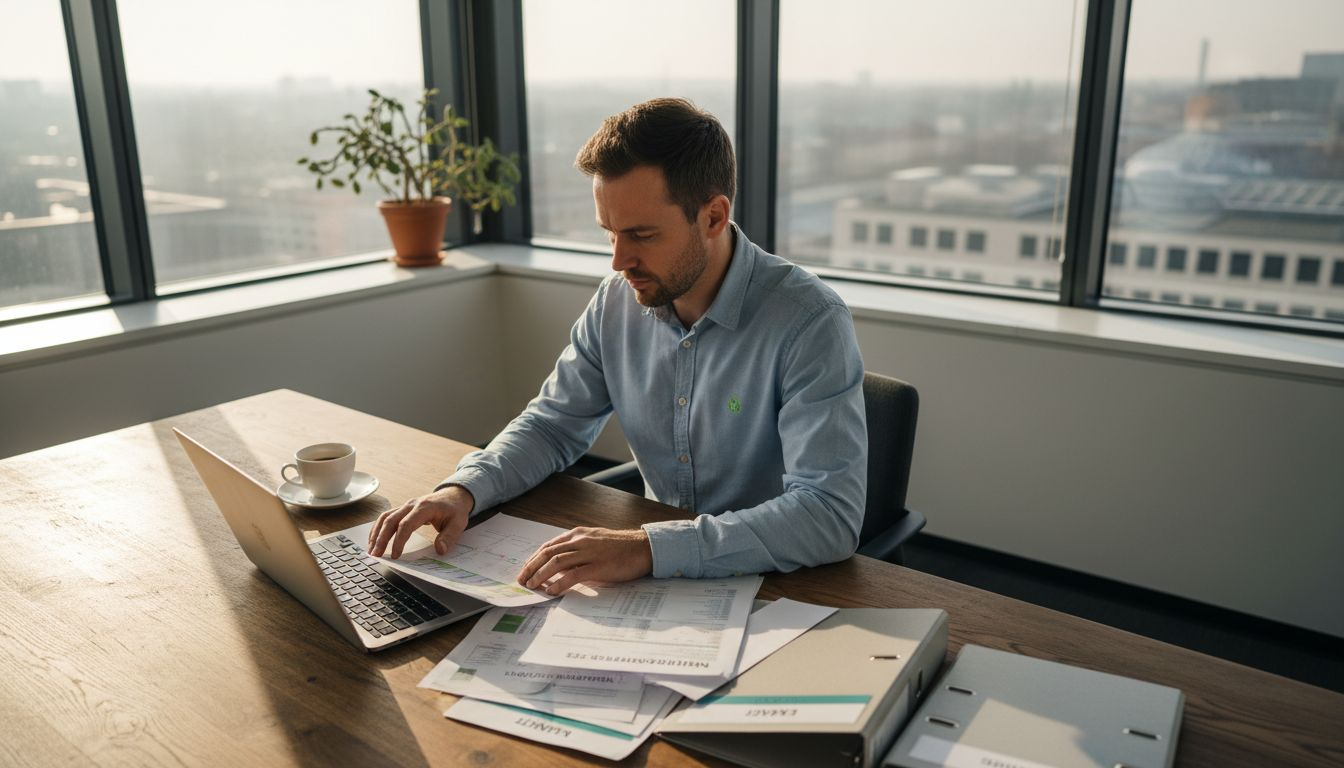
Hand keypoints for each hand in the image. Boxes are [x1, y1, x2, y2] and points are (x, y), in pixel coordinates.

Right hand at [367, 485, 473, 558]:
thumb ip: (449, 536)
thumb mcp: (459, 523)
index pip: (406, 524)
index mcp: (425, 507)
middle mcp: (411, 505)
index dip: (399, 540)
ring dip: (376, 534)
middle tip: (376, 555)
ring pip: (385, 518)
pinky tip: (374, 540)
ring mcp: (405, 506)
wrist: (453, 496)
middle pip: (391, 520)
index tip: (396, 555)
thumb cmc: (455, 510)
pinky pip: (386, 517)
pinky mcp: (402, 510)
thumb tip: (440, 550)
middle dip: (381, 538)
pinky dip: (378, 529)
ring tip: (371, 550)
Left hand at [517, 527, 652, 594]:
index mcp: (579, 534)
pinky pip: (573, 575)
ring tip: (532, 586)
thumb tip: (560, 565)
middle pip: (548, 553)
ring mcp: (590, 552)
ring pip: (557, 562)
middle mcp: (581, 540)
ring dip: (541, 575)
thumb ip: (577, 550)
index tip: (525, 569)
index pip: (549, 545)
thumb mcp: (595, 542)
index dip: (534, 558)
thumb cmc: (621, 547)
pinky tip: (552, 591)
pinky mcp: (598, 566)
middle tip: (522, 580)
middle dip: (532, 567)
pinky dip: (559, 583)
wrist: (644, 547)